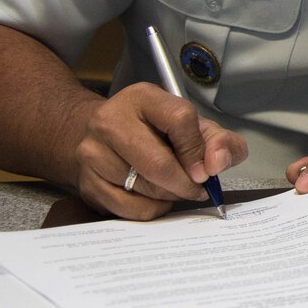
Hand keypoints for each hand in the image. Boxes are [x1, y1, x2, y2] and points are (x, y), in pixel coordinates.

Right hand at [73, 82, 246, 220]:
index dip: (197, 150)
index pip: (180, 119)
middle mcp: (110, 121)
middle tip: (197, 188)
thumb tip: (218, 162)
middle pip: (158, 164)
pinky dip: (153, 208)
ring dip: (171, 196)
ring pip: (145, 189)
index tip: (206, 169)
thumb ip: (219, 140)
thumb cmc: (153, 130)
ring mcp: (93, 153)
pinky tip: (156, 197)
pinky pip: (131, 209)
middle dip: (186, 183)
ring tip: (175, 186)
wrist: (105, 136)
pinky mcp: (87, 183)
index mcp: (143, 98)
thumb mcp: (192, 124)